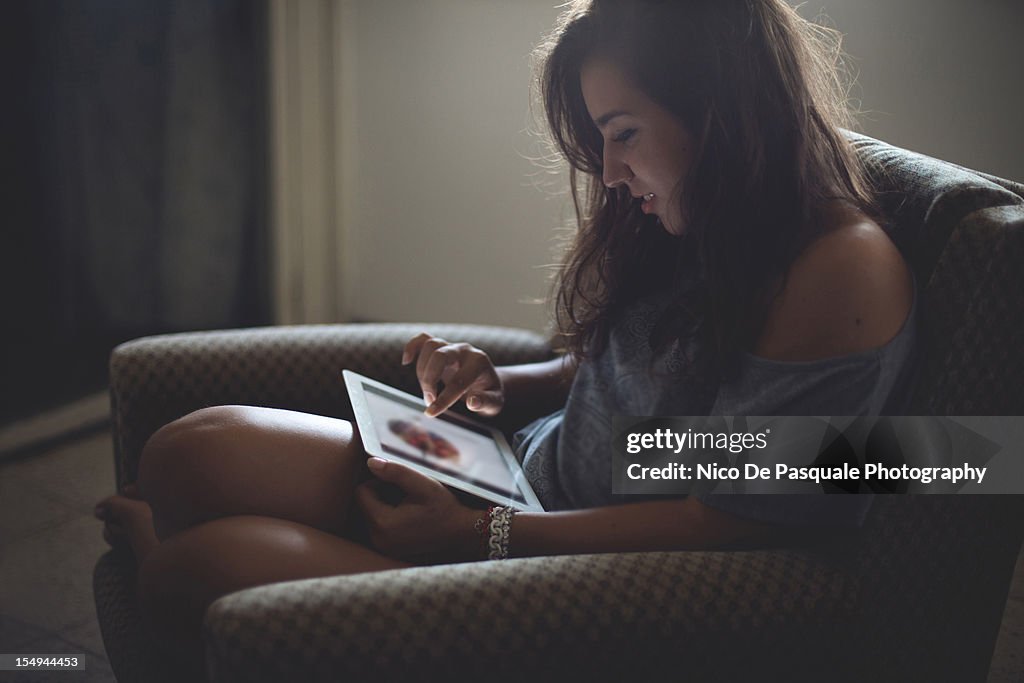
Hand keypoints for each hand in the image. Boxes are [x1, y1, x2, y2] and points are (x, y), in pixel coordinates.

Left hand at [354, 457, 480, 560]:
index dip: (378, 482)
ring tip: (409, 504)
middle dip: (381, 494)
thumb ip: (396, 472)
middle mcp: (378, 539)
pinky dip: (389, 517)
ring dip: (385, 505)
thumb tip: (371, 463)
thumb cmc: (444, 508)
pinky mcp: (388, 549)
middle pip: (364, 504)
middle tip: (406, 493)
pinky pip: (378, 526)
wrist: (460, 533)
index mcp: (383, 523)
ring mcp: (383, 547)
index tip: (400, 484)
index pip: (362, 492)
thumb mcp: (423, 485)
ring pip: (371, 514)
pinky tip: (408, 515)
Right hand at [402, 333, 503, 416]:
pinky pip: (423, 339)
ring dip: (422, 372)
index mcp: (479, 362)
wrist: (488, 382)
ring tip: (428, 393)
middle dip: (429, 380)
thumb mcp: (494, 403)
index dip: (444, 398)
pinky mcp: (441, 347)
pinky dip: (412, 347)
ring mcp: (452, 346)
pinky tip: (406, 361)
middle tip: (429, 401)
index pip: (459, 380)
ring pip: (430, 347)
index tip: (431, 413)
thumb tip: (473, 402)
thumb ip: (486, 402)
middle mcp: (465, 350)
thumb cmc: (490, 393)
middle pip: (440, 355)